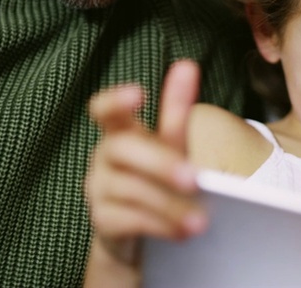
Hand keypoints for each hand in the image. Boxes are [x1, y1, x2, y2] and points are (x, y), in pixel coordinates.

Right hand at [84, 61, 207, 284]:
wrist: (140, 237)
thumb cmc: (158, 180)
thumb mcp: (171, 148)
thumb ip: (175, 112)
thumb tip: (187, 65)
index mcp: (119, 133)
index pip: (105, 110)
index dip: (116, 100)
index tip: (138, 93)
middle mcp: (104, 157)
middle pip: (123, 150)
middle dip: (160, 163)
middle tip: (195, 179)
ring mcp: (99, 189)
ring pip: (130, 190)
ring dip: (169, 205)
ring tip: (202, 220)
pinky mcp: (102, 222)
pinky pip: (127, 220)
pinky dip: (158, 225)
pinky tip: (183, 232)